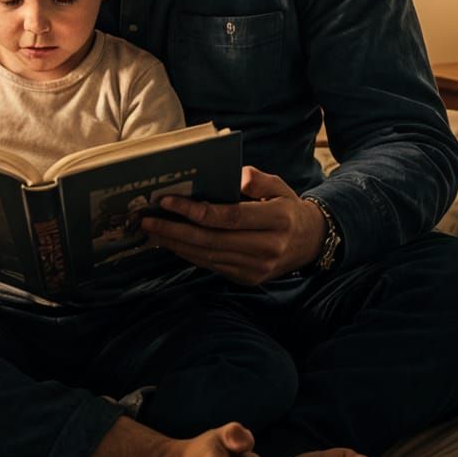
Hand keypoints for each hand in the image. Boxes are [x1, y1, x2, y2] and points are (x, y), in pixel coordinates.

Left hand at [139, 168, 326, 284]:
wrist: (310, 243)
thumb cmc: (287, 207)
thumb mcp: (279, 185)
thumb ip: (257, 178)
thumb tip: (233, 178)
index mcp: (277, 220)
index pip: (229, 217)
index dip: (195, 211)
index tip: (167, 201)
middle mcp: (267, 248)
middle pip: (212, 240)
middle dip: (174, 231)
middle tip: (146, 220)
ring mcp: (257, 268)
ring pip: (208, 256)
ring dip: (176, 245)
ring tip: (152, 232)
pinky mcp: (248, 279)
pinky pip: (212, 266)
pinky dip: (189, 255)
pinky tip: (172, 243)